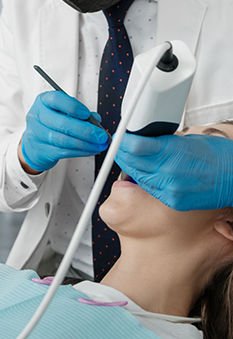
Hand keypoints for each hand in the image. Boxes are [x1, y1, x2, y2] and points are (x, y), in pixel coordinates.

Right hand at [20, 91, 108, 172]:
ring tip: (98, 144)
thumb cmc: (50, 123)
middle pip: (61, 123)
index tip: (87, 114)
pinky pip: (63, 152)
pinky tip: (90, 150)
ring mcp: (36, 134)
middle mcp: (37, 116)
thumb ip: (79, 113)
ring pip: (63, 139)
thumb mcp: (61, 112)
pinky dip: (80, 152)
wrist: (34, 142)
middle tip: (100, 135)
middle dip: (85, 130)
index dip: (73, 106)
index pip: (56, 99)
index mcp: (42, 101)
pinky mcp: (41, 150)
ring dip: (85, 143)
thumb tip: (96, 119)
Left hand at [115, 133, 232, 210]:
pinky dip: (144, 180)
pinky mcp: (173, 202)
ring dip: (131, 167)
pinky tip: (146, 172)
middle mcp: (168, 173)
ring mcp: (169, 190)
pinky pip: (150, 189)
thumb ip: (160, 141)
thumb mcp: (185, 139)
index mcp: (170, 153)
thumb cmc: (217, 155)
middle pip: (131, 163)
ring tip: (131, 158)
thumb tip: (141, 139)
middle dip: (123, 153)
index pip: (133, 147)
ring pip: (137, 177)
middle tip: (121, 146)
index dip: (123, 141)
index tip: (120, 137)